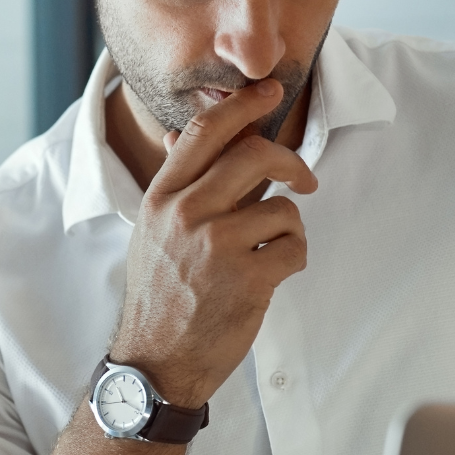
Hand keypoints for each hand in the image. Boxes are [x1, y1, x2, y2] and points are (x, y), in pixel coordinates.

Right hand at [109, 80, 316, 408]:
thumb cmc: (159, 295)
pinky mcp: (247, 279)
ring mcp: (216, 246)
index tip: (268, 93)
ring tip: (268, 255)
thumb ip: (174, 184)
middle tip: (304, 181)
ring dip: (288, 229)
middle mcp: (185, 214)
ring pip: (283, 207)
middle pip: (254, 154)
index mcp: (161, 198)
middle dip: (291, 162)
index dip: (243, 104)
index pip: (204, 130)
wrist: (156, 362)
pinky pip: (295, 248)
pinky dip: (293, 259)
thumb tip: (174, 134)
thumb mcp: (151, 231)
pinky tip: (271, 276)